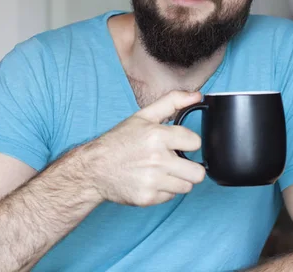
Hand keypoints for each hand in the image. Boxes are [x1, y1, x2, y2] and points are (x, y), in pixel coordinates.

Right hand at [84, 91, 205, 206]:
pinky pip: (171, 197)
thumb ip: (172, 102)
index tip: (178, 144)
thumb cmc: (119, 141)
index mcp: (158, 136)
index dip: (188, 143)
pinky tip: (151, 181)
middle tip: (175, 162)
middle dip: (189, 167)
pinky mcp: (148, 197)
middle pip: (197, 172)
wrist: (94, 168)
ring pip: (187, 186)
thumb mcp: (143, 116)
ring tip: (161, 172)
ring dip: (177, 180)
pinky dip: (163, 191)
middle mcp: (157, 159)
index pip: (196, 143)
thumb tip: (197, 96)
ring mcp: (153, 180)